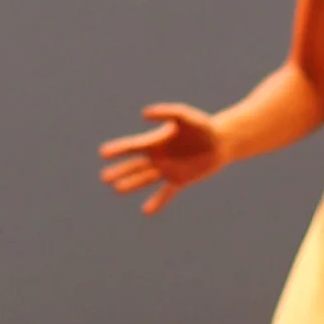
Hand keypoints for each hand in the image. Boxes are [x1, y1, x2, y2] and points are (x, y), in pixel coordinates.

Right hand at [99, 106, 226, 212]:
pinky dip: (157, 202)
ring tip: (117, 189)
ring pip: (145, 179)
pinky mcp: (179, 180)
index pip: (133, 146)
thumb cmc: (202, 126)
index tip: (103, 153)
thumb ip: (165, 112)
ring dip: (132, 184)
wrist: (220, 142)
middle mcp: (158, 156)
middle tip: (104, 177)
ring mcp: (167, 170)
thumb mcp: (184, 115)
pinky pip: (166, 193)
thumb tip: (143, 114)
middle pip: (134, 165)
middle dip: (119, 171)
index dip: (118, 150)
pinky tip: (147, 211)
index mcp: (156, 141)